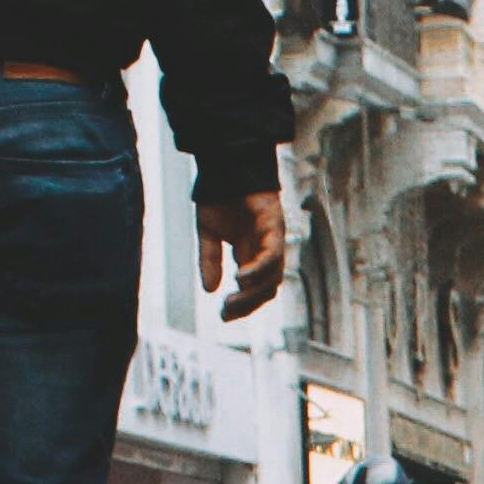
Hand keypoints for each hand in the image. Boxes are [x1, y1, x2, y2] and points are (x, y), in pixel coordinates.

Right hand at [201, 189, 289, 318]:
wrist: (225, 166)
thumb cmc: (219, 197)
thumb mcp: (208, 234)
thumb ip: (210, 261)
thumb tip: (209, 290)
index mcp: (251, 255)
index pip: (254, 290)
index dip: (243, 306)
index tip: (223, 316)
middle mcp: (265, 251)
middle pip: (266, 289)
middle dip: (247, 304)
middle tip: (226, 311)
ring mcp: (272, 239)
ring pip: (273, 277)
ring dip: (253, 291)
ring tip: (232, 298)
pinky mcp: (274, 226)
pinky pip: (272, 255)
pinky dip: (259, 269)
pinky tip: (241, 277)